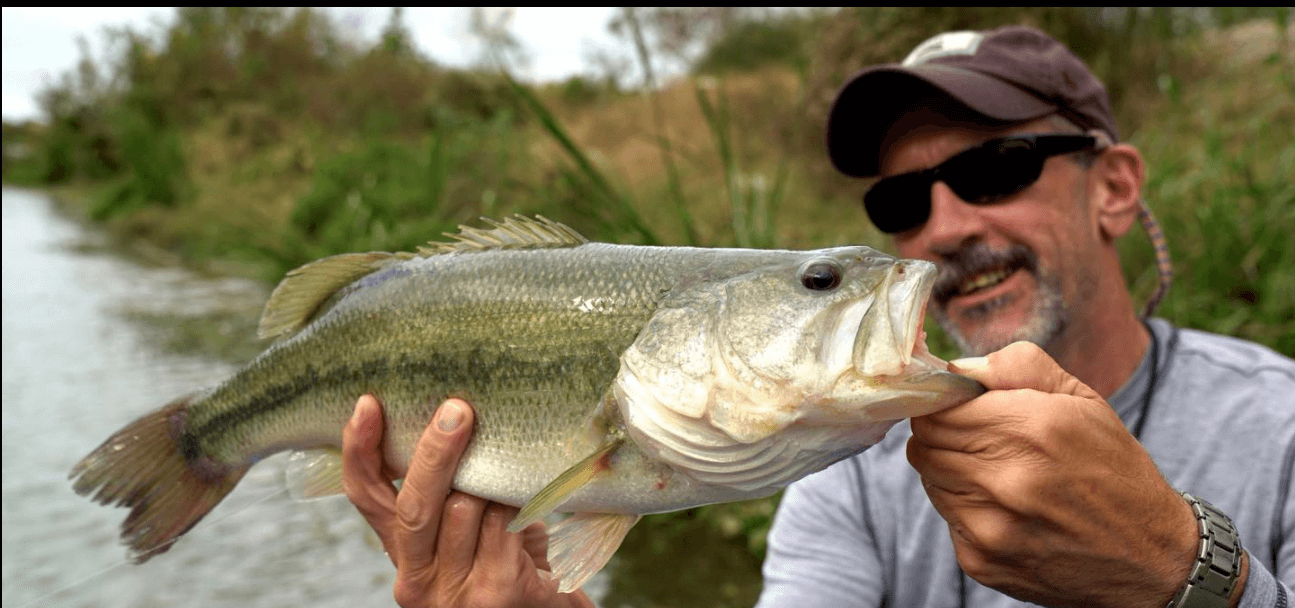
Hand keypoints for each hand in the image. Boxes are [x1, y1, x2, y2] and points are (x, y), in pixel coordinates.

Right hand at [342, 395, 594, 607]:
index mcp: (403, 556)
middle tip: (457, 410)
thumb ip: (449, 495)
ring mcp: (454, 592)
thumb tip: (449, 415)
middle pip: (413, 505)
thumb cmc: (514, 565)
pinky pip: (502, 522)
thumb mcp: (470, 533)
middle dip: (433, 453)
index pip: (366, 498)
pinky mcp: (496, 591)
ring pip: (462, 507)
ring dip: (492, 478)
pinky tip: (531, 495)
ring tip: (515, 467)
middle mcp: (417, 580)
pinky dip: (517, 500)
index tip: (367, 404)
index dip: (360, 451)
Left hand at [905, 341, 1244, 607]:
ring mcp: (990, 527)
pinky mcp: (981, 561)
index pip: (937, 410)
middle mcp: (1006, 480)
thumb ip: (1016, 367)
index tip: (957, 407)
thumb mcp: (1082, 399)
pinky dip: (965, 509)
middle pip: (924, 444)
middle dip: (943, 434)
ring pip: (930, 480)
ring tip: (998, 472)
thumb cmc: (1114, 469)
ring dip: (951, 470)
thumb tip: (957, 368)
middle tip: (978, 438)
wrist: (1151, 557)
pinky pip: (947, 519)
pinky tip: (1006, 509)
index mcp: (1031, 429)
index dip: (942, 404)